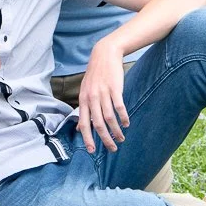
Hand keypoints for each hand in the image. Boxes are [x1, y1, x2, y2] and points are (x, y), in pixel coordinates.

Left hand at [77, 37, 128, 152]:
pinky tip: (126, 123)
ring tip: (121, 138)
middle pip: (98, 124)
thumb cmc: (95, 75)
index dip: (87, 138)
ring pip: (109, 118)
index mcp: (83, 99)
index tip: (92, 151)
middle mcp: (92, 97)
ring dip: (116, 131)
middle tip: (112, 149)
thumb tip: (79, 128)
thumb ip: (83, 109)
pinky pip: (119, 107)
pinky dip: (123, 118)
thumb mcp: (85, 91)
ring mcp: (103, 92)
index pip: (84, 123)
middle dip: (105, 139)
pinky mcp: (115, 88)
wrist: (104, 54)